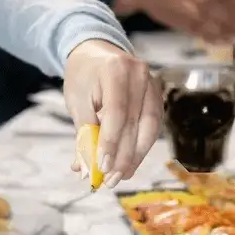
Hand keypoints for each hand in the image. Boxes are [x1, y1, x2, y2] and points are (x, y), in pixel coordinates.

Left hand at [64, 40, 161, 186]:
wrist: (96, 54)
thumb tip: (86, 171)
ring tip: (121, 176)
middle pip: (136, 124)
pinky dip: (141, 148)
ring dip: (135, 157)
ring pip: (149, 129)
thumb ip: (84, 136)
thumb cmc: (84, 78)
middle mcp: (140, 75)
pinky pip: (152, 128)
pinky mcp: (158, 97)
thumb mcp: (77, 103)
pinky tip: (130, 163)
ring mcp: (153, 85)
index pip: (117, 112)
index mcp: (116, 70)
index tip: (103, 167)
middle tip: (110, 180)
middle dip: (123, 157)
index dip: (111, 143)